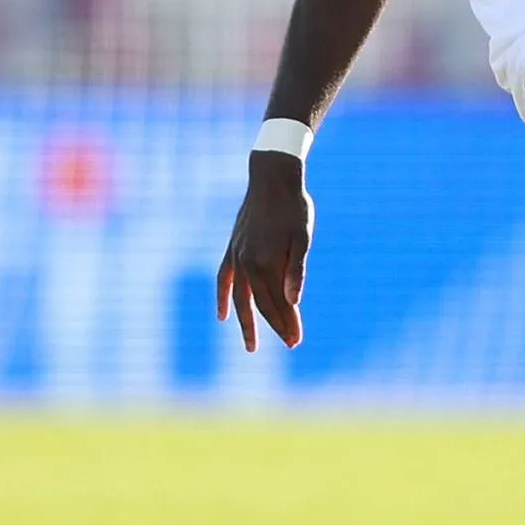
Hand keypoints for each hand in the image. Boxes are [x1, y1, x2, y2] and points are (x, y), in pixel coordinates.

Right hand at [217, 152, 313, 350]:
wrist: (272, 180)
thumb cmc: (294, 208)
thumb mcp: (302, 238)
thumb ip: (296, 271)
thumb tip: (293, 302)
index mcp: (266, 263)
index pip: (277, 304)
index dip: (287, 324)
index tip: (296, 340)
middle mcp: (247, 264)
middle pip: (261, 304)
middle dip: (276, 325)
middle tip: (290, 343)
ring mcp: (237, 257)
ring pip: (240, 298)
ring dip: (246, 322)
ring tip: (251, 345)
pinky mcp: (232, 249)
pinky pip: (224, 279)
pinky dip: (223, 298)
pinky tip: (222, 315)